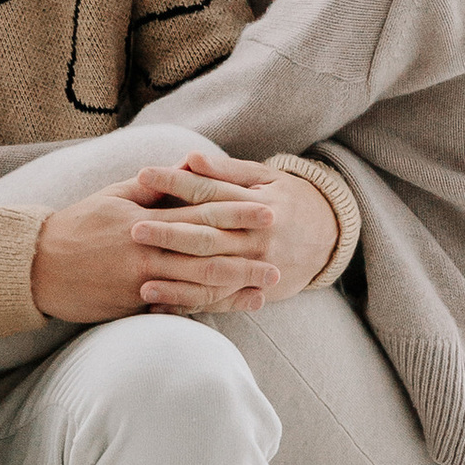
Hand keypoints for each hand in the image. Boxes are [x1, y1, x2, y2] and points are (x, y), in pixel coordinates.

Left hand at [127, 142, 340, 314]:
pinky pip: (219, 301)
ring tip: (142, 281)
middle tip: (133, 229)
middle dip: (169, 233)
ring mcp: (256, 267)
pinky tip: (159, 306)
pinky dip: (188, 305)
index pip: (210, 191)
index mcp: (256, 203)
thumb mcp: (266, 177)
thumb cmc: (290, 198)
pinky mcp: (256, 291)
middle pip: (208, 236)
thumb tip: (190, 157)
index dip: (176, 183)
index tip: (144, 174)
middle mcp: (256, 237)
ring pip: (212, 275)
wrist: (331, 235)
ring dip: (176, 279)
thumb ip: (227, 172)